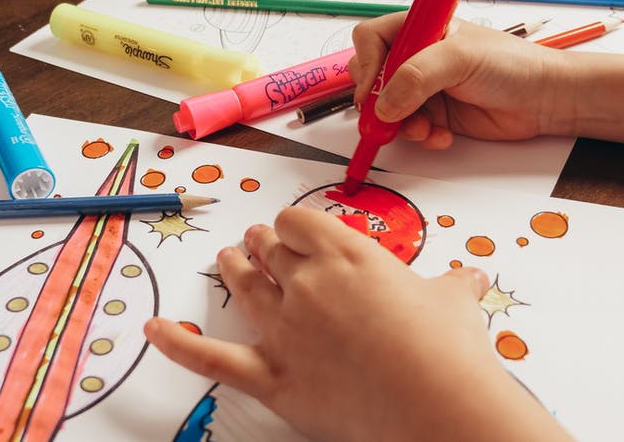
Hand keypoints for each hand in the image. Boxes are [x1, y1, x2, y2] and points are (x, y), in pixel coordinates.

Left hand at [144, 206, 567, 441]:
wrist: (438, 403)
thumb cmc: (448, 349)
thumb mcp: (455, 302)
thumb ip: (453, 285)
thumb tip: (471, 277)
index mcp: (347, 254)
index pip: (299, 221)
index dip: (295, 225)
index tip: (299, 232)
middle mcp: (308, 283)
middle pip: (270, 249)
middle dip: (265, 243)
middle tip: (262, 243)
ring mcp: (286, 330)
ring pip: (244, 287)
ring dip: (233, 269)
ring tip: (228, 260)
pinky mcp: (275, 377)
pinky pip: (214, 359)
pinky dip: (178, 346)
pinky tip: (152, 332)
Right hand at [348, 13, 569, 148]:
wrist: (544, 100)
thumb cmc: (512, 65)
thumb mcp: (460, 59)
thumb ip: (417, 76)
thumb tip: (383, 104)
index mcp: (421, 29)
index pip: (371, 38)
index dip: (366, 63)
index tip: (372, 89)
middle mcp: (418, 56)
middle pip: (372, 77)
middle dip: (378, 101)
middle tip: (389, 117)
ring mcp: (425, 87)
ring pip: (388, 109)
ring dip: (400, 124)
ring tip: (425, 129)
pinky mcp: (436, 115)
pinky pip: (409, 129)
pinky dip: (420, 136)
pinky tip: (442, 136)